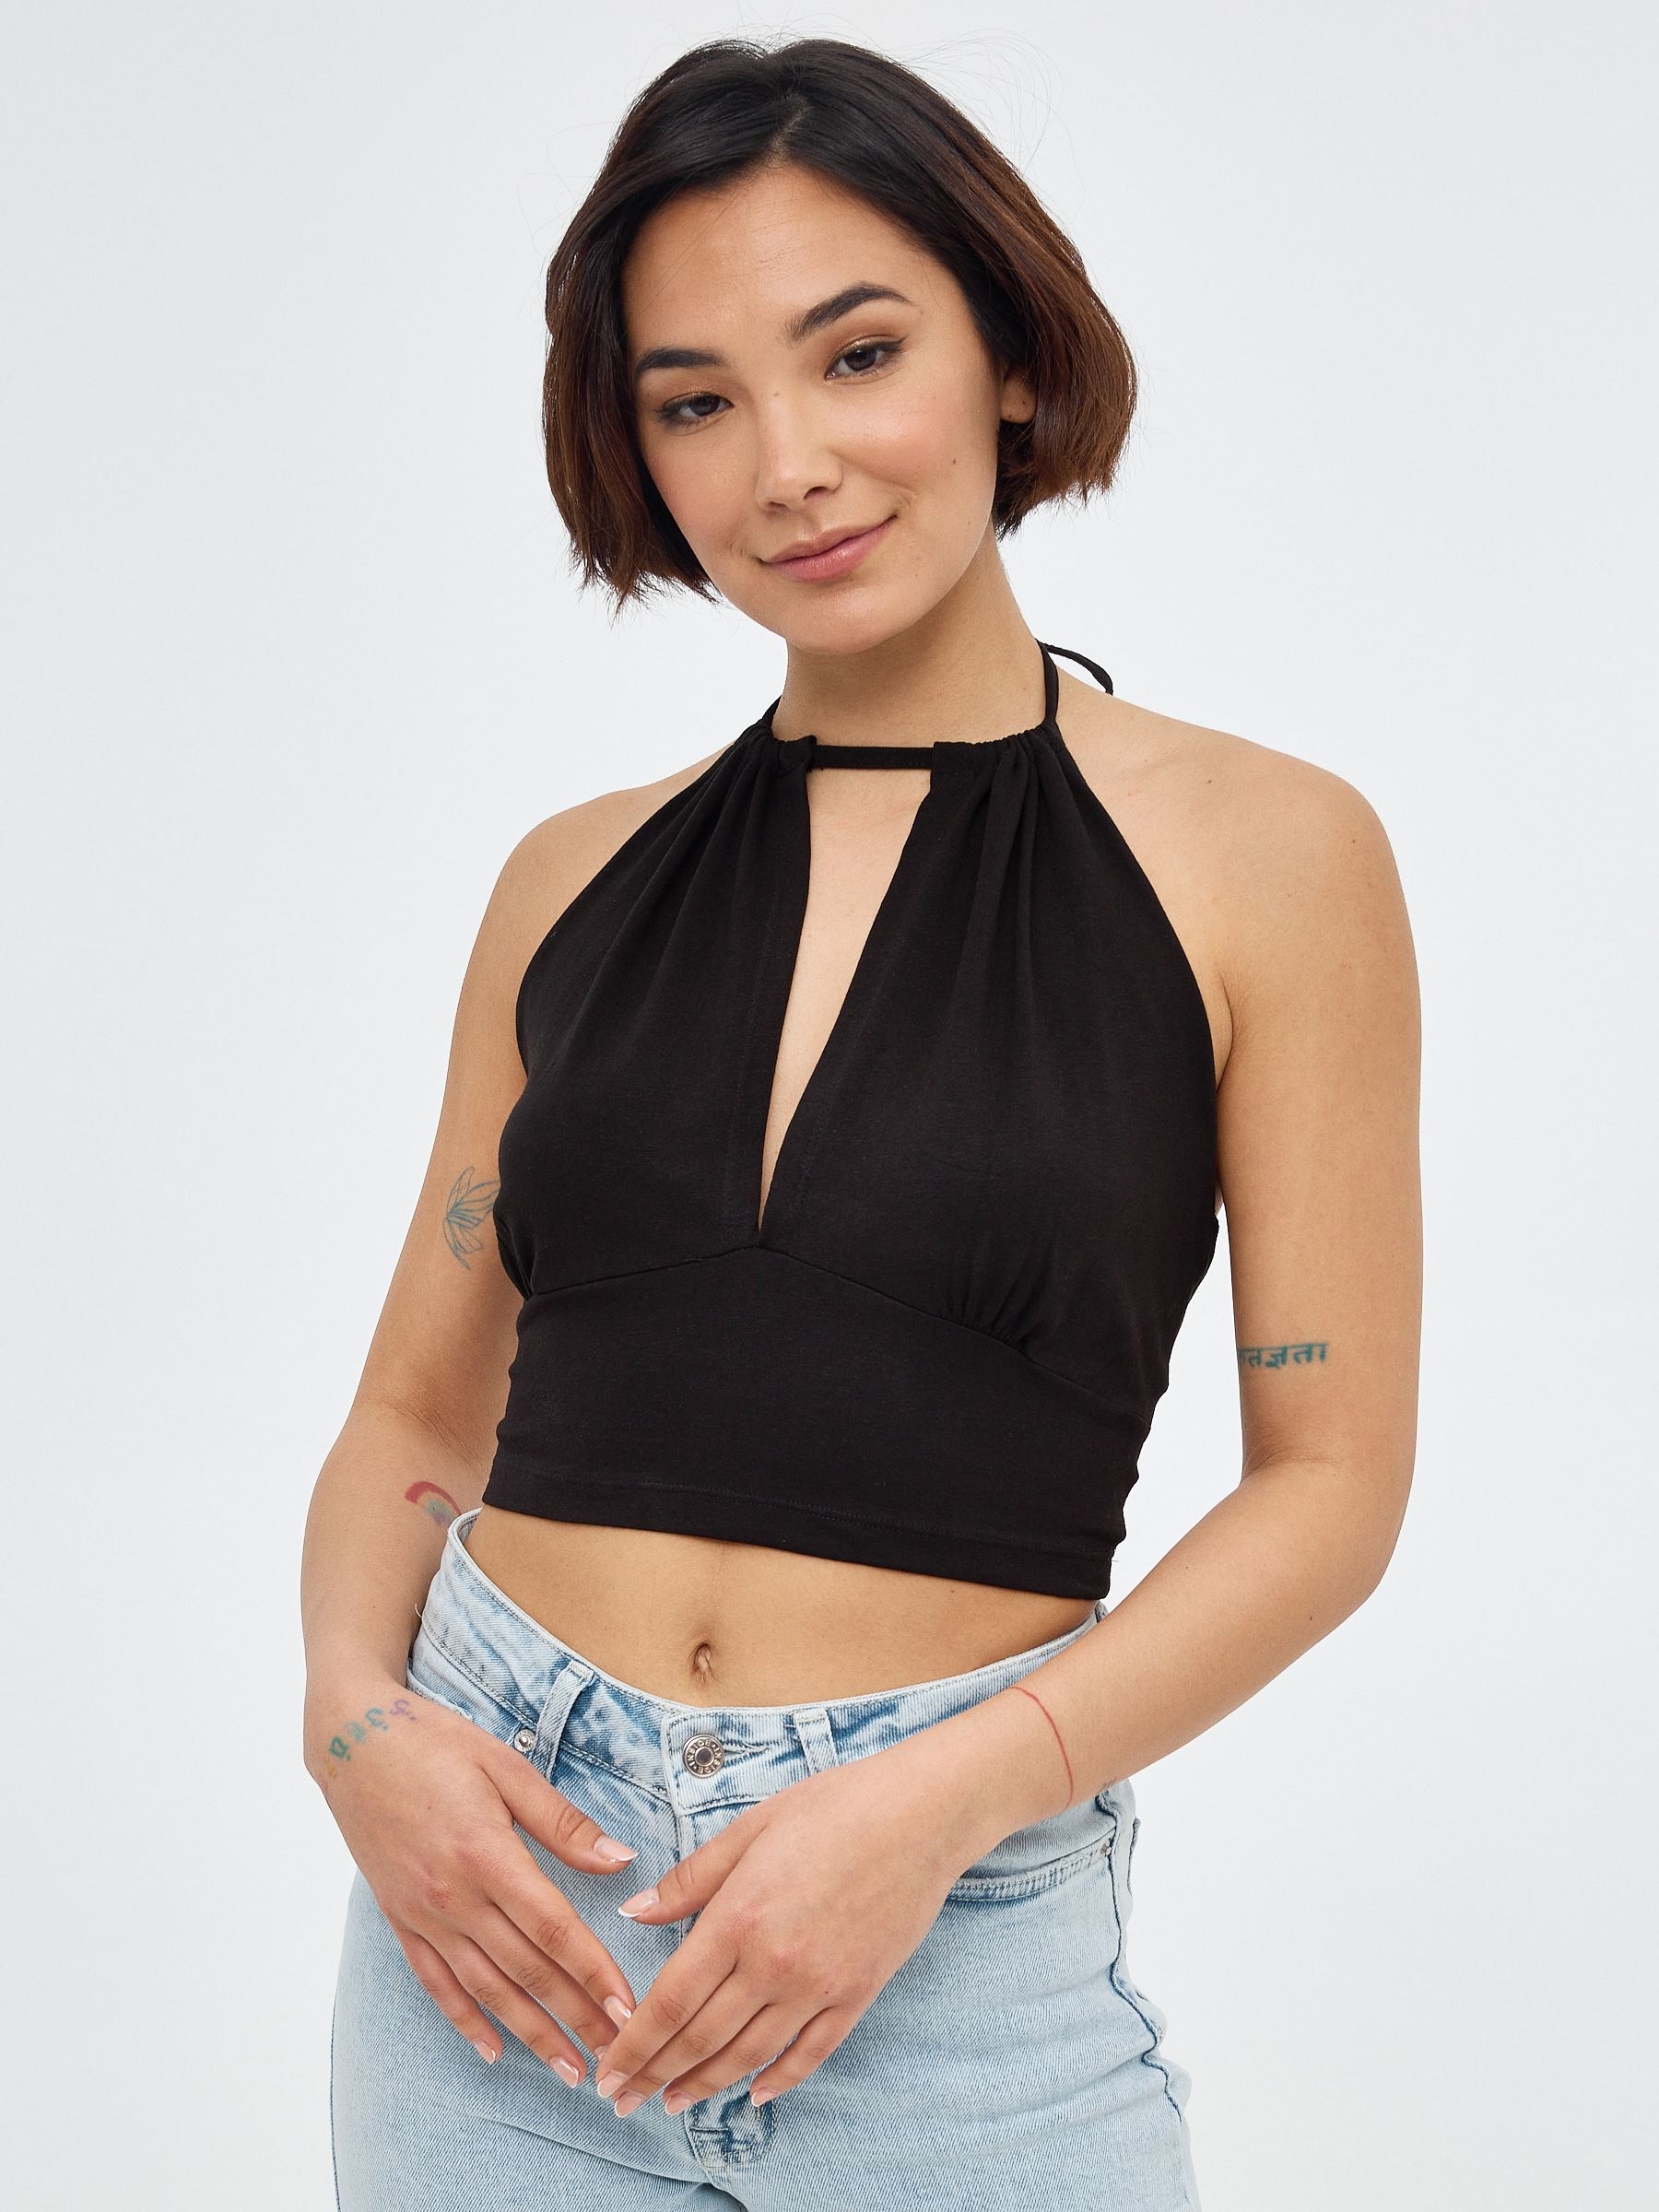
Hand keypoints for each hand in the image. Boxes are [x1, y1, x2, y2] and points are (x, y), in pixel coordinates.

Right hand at [311, 1675, 640, 2083]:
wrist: (353, 1741)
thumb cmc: (435, 1744)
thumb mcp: (506, 1766)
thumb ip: (562, 1822)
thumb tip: (619, 1861)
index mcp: (487, 1855)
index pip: (553, 1929)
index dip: (594, 1973)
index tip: (630, 2009)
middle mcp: (453, 1897)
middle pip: (526, 1970)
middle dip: (576, 2018)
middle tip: (617, 2057)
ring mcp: (423, 1914)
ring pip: (485, 1988)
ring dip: (529, 2032)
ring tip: (568, 2069)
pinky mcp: (400, 1919)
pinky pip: (435, 1982)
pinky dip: (464, 2020)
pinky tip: (493, 2049)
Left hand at [589, 1737, 983, 2116]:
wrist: (921, 1814)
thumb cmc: (834, 1806)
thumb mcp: (750, 1828)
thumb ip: (691, 1879)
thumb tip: (634, 1913)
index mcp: (738, 1916)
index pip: (670, 2000)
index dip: (634, 2044)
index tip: (608, 2072)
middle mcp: (773, 1962)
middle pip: (701, 2037)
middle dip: (656, 2074)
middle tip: (625, 2101)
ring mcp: (818, 1984)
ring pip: (750, 2054)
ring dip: (706, 2084)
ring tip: (674, 2102)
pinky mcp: (857, 1993)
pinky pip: (811, 2053)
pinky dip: (779, 2080)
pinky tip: (754, 2094)